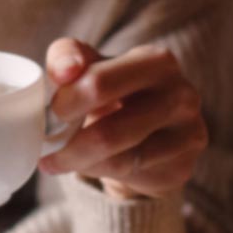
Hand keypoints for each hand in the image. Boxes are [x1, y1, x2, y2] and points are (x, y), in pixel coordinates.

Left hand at [39, 38, 207, 198]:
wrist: (152, 128)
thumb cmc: (114, 90)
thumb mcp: (89, 64)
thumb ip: (68, 56)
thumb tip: (63, 72)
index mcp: (157, 62)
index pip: (99, 83)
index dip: (66, 102)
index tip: (49, 112)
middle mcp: (181, 96)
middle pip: (109, 132)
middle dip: (68, 143)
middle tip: (46, 144)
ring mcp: (187, 135)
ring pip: (117, 160)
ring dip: (77, 162)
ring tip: (56, 158)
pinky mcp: (181, 168)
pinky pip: (128, 176)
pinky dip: (97, 172)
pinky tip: (85, 165)